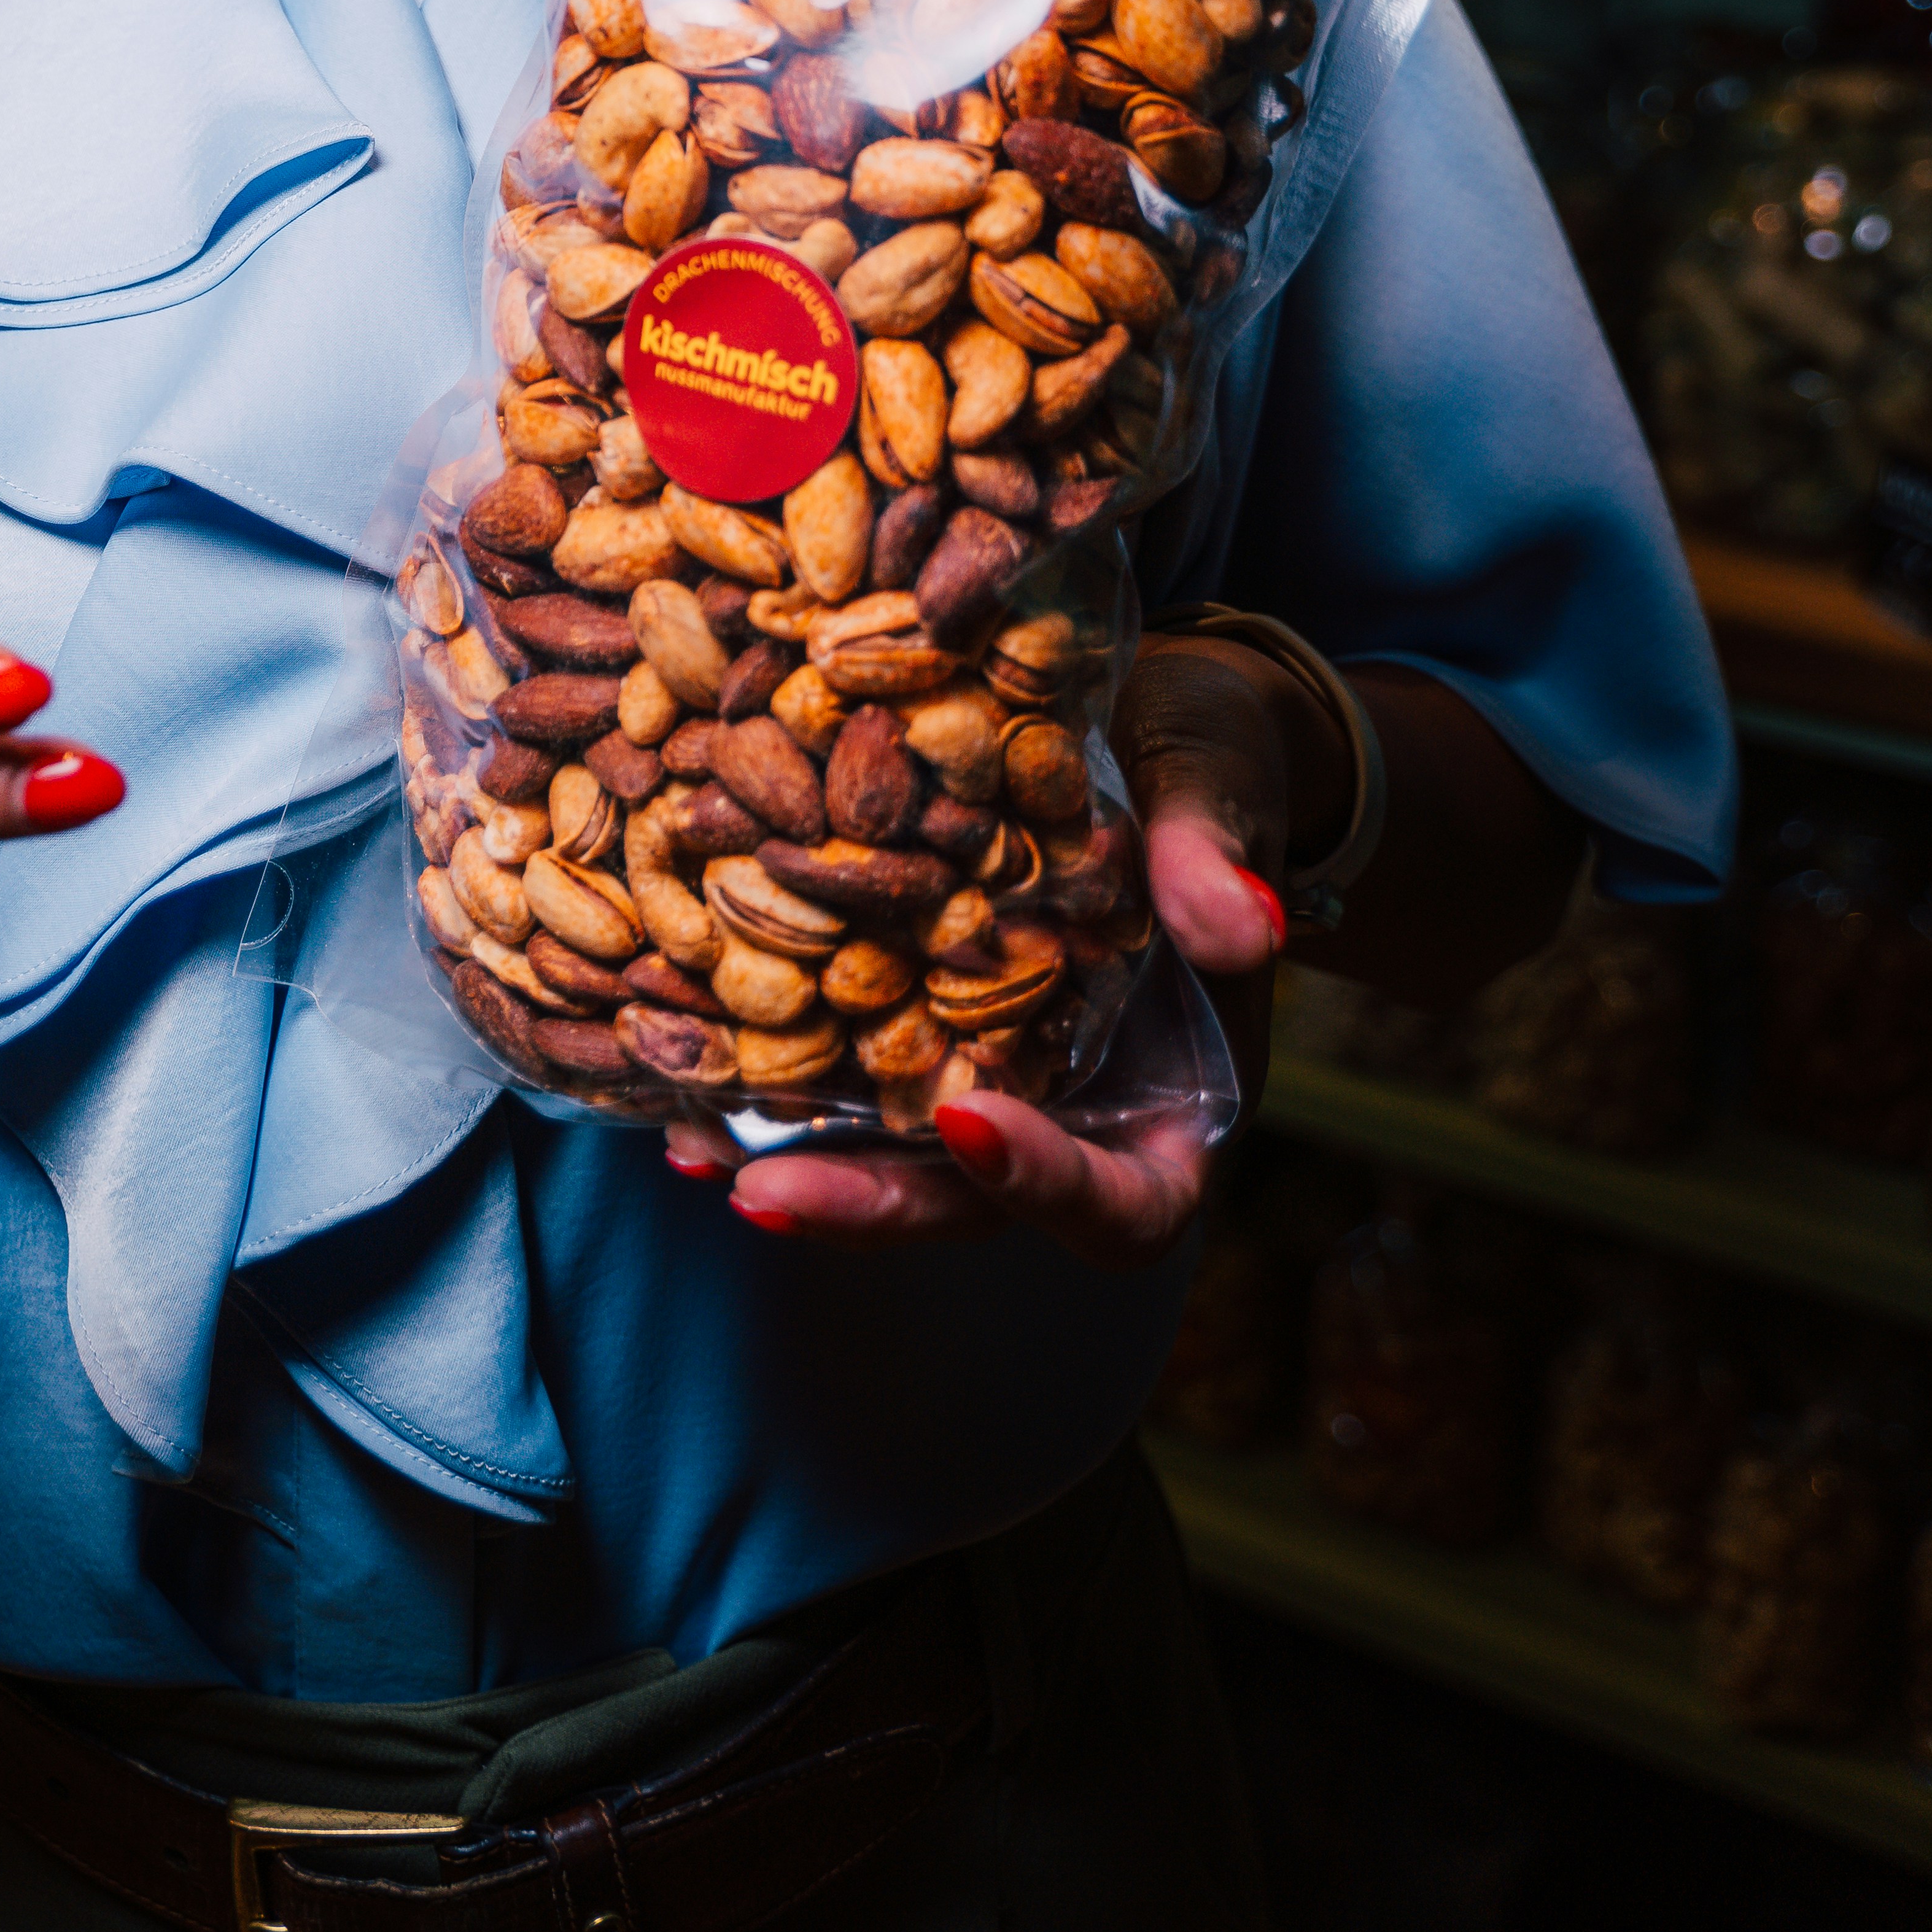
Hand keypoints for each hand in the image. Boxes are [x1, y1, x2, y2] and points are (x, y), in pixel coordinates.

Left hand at [660, 634, 1307, 1264]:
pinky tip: (684, 1077)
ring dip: (801, 1163)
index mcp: (1179, 1095)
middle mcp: (1082, 1112)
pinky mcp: (927, 1022)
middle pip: (983, 1207)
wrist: (1153, 725)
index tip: (962, 1118)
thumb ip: (1217, 858)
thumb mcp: (1220, 784)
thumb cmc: (1208, 757)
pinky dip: (776, 1085)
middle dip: (875, 1204)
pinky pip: (854, 1080)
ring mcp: (1000, 1077)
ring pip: (900, 1162)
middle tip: (762, 1189)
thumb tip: (1247, 929)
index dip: (1049, 1184)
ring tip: (693, 1149)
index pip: (1130, 1198)